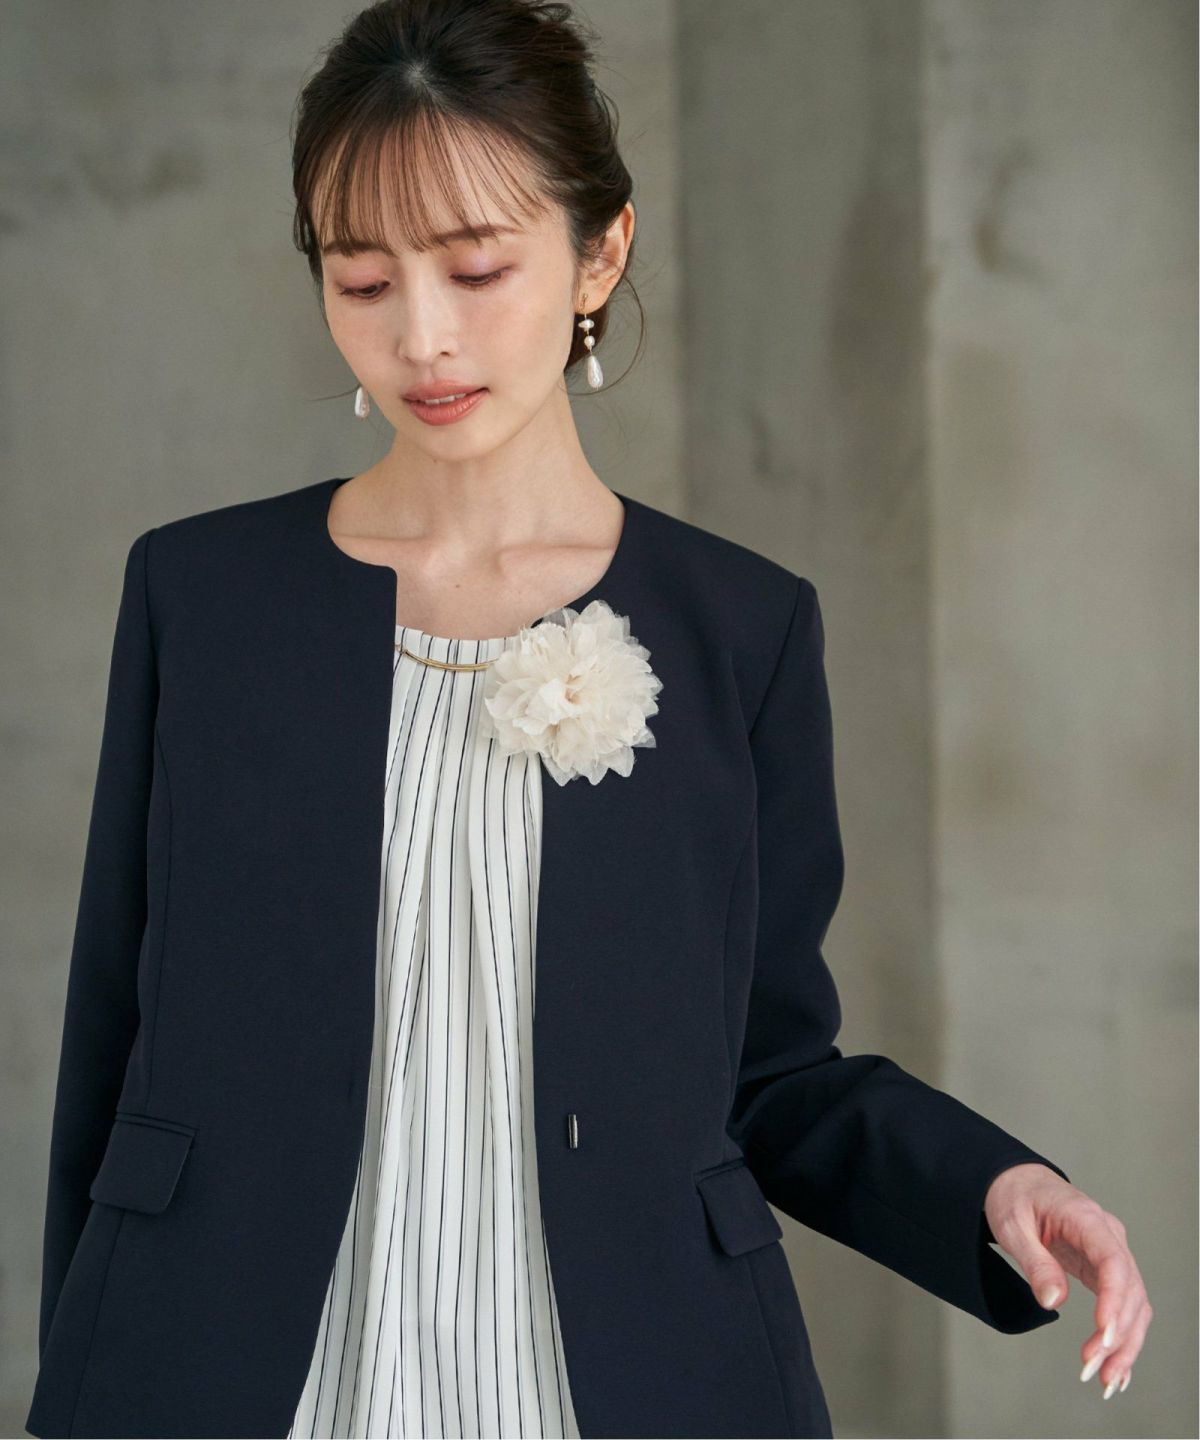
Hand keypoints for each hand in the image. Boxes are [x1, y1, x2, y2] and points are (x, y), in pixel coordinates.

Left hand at [984, 1162, 1151, 1398]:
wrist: (1018, 1181)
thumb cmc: (1013, 1196)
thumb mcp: (1012, 1224)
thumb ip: (1034, 1261)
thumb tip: (1053, 1302)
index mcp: (1086, 1218)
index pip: (1114, 1262)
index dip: (1114, 1301)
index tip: (1104, 1335)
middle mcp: (1108, 1236)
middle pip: (1131, 1291)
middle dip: (1118, 1335)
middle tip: (1092, 1369)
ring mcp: (1111, 1253)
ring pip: (1135, 1305)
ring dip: (1125, 1345)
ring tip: (1106, 1381)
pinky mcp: (1105, 1269)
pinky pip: (1124, 1305)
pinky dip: (1124, 1337)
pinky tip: (1116, 1369)